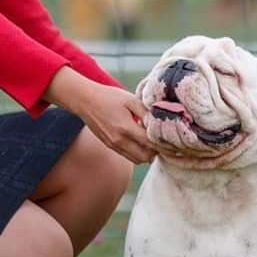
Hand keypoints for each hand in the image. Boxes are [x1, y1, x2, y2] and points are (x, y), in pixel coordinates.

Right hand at [43, 67, 157, 165]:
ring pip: (136, 159)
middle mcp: (119, 140)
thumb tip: (159, 123)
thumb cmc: (108, 97)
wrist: (84, 100)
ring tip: (151, 140)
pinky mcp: (109, 145)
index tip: (172, 142)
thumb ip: (145, 112)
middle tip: (161, 140)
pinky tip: (139, 139)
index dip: (163, 145)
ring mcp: (113, 145)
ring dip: (146, 154)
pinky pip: (128, 155)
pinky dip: (137, 152)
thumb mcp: (130, 99)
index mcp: (126, 128)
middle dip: (156, 151)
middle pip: (145, 157)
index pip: (150, 144)